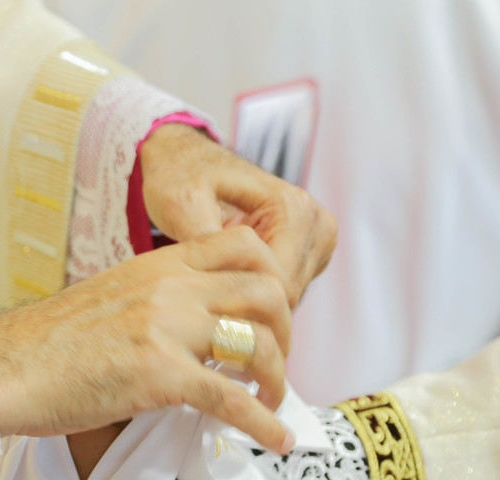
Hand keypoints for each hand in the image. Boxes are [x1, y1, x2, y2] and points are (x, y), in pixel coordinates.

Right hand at [0, 227, 294, 452]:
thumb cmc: (42, 345)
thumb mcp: (106, 299)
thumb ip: (153, 302)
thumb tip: (188, 328)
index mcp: (157, 264)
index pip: (242, 244)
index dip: (273, 277)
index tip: (269, 315)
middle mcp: (169, 287)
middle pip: (266, 291)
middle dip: (285, 330)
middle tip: (274, 362)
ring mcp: (166, 328)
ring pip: (259, 343)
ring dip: (277, 378)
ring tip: (271, 402)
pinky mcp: (159, 375)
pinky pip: (232, 398)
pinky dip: (264, 423)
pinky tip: (275, 441)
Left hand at [139, 123, 337, 307]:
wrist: (187, 160)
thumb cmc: (182, 176)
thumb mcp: (182, 204)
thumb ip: (208, 242)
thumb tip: (224, 282)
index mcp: (294, 208)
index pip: (280, 284)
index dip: (239, 299)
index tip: (201, 294)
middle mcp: (316, 223)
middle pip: (288, 295)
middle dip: (245, 297)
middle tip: (202, 283)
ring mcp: (318, 239)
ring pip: (289, 298)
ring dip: (249, 294)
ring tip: (213, 273)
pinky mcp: (310, 254)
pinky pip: (286, 290)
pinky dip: (256, 289)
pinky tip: (227, 272)